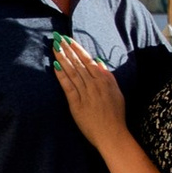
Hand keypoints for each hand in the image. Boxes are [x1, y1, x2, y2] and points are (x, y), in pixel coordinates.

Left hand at [51, 40, 129, 154]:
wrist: (112, 134)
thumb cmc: (116, 115)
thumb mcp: (117, 92)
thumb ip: (107, 76)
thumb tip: (98, 62)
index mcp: (104, 80)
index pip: (88, 60)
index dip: (77, 49)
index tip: (68, 40)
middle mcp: (94, 84)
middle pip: (78, 63)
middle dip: (67, 50)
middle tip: (57, 38)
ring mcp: (85, 94)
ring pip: (72, 72)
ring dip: (62, 59)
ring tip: (54, 47)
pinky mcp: (76, 105)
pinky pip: (68, 87)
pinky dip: (61, 76)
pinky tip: (54, 66)